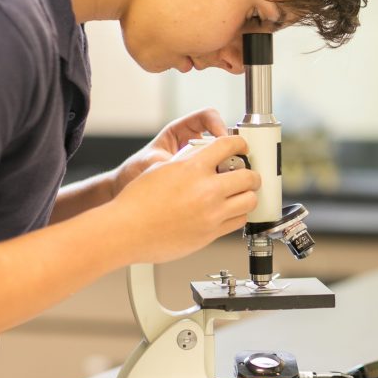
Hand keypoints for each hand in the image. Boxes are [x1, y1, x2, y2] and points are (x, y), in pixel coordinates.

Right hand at [108, 135, 261, 263]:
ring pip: (250, 201)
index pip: (229, 146)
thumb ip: (188, 161)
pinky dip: (238, 214)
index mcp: (193, 168)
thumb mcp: (161, 168)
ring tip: (241, 194)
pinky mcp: (211, 233)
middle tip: (249, 175)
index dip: (240, 144)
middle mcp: (206, 190)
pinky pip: (238, 221)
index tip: (242, 147)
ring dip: (248, 195)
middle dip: (251, 174)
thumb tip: (205, 156)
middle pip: (249, 176)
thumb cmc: (136, 202)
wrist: (125, 231)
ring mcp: (211, 213)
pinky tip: (231, 211)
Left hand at [110, 108, 228, 198]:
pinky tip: (219, 188)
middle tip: (233, 160)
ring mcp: (198, 159)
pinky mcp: (202, 175)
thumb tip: (178, 164)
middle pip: (220, 137)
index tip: (222, 138)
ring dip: (227, 165)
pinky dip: (221, 179)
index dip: (217, 124)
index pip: (206, 117)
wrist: (132, 190)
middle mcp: (192, 143)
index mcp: (179, 131)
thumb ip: (164, 162)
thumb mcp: (149, 163)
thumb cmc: (135, 171)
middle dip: (229, 148)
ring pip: (222, 156)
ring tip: (226, 176)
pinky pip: (217, 173)